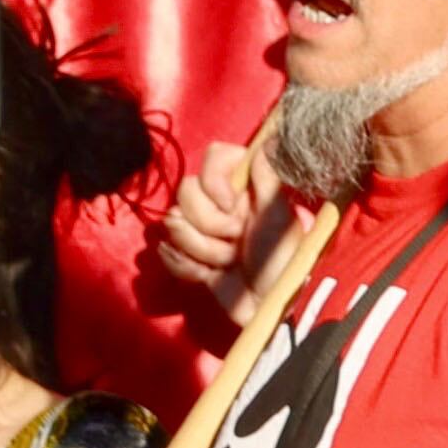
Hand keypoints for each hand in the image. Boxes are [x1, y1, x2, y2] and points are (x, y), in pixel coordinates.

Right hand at [160, 135, 292, 313]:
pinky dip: (188, 268)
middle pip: (186, 192)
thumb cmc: (281, 263)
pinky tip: (209, 276)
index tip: (232, 204)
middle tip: (238, 244)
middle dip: (211, 226)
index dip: (215, 180)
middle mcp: (218, 203)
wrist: (266, 308)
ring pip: (173, 224)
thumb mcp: (280, 220)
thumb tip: (270, 139)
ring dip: (204, 251)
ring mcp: (199, 230)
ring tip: (228, 263)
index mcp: (243, 189)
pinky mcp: (185, 256)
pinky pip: (166, 252)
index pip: (214, 155)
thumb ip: (269, 178)